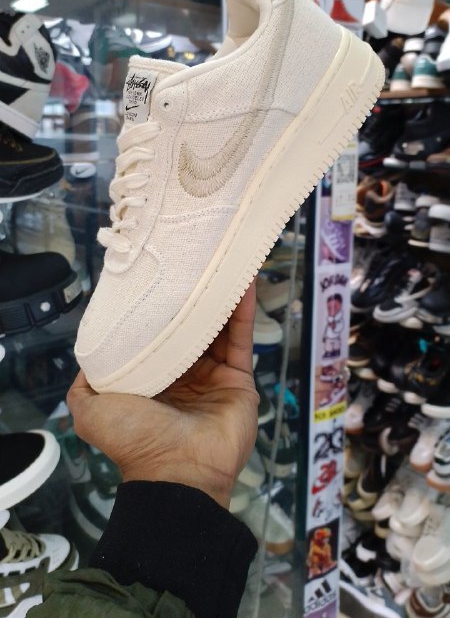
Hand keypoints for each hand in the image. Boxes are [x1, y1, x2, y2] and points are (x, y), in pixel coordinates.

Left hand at [67, 282, 258, 508]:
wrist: (178, 471)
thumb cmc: (134, 438)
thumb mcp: (91, 410)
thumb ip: (85, 383)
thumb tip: (89, 353)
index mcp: (149, 378)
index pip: (153, 334)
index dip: (155, 306)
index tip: (156, 275)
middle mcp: (182, 374)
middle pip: (186, 326)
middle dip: (189, 296)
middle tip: (190, 261)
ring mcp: (212, 376)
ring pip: (216, 327)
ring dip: (218, 296)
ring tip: (219, 261)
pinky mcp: (238, 378)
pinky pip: (240, 339)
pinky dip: (242, 310)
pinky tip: (242, 282)